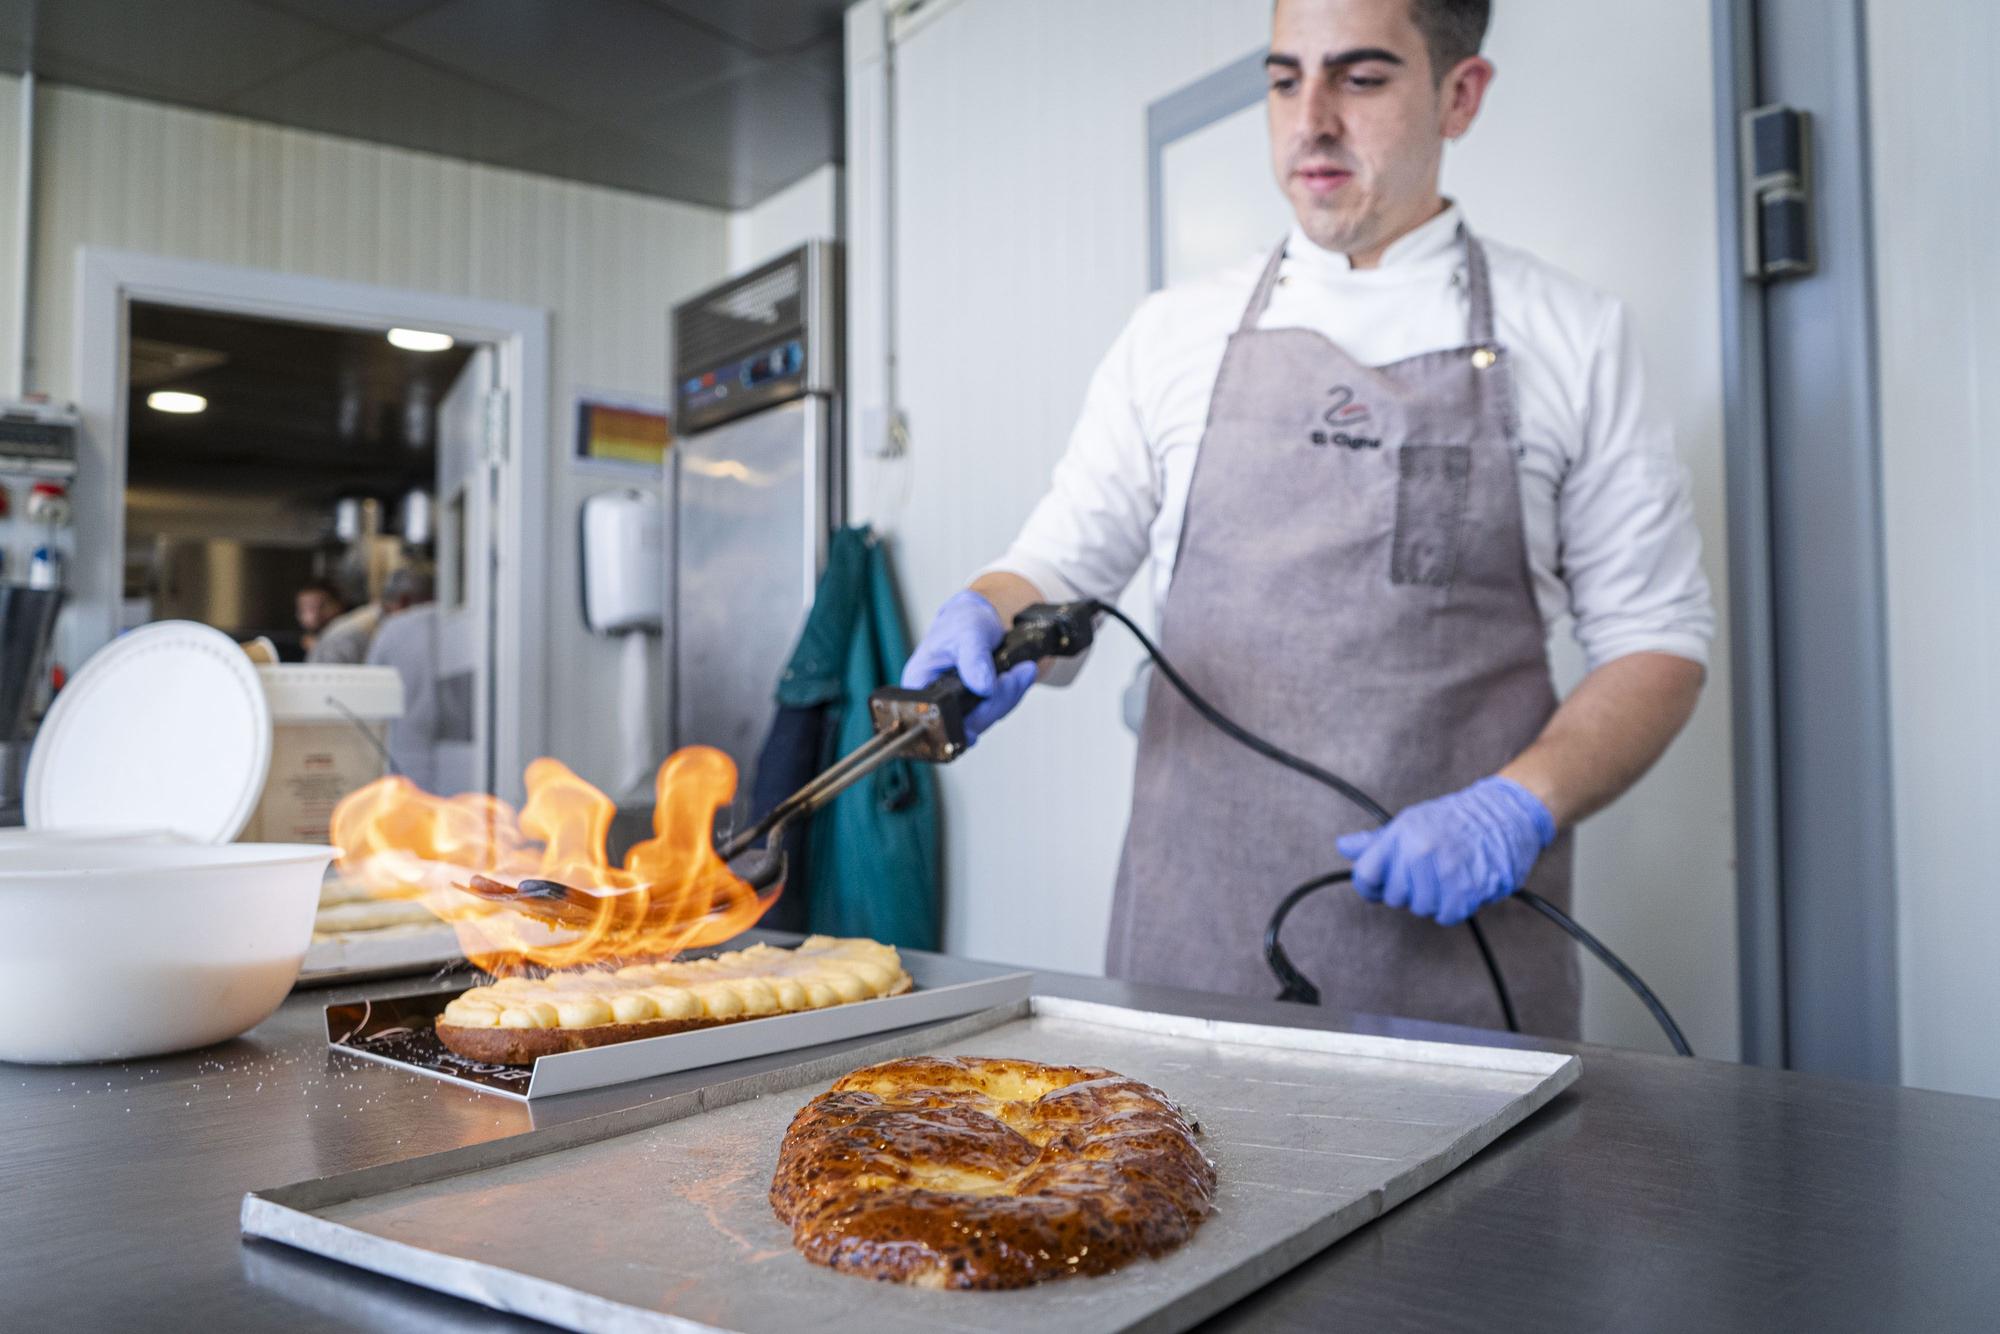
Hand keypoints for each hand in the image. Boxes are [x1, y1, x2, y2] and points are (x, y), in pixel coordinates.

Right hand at [901, 590, 1037, 743]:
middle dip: (997, 700)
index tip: (990, 696)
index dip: (965, 718)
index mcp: (920, 684)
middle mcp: (935, 701)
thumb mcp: (968, 631)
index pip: (939, 717)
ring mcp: (957, 706)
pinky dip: (1013, 693)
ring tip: (1022, 669)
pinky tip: (1021, 675)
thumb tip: (983, 687)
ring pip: (987, 719)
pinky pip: (997, 710)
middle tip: (1016, 674)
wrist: (977, 618)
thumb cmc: (962, 620)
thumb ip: (974, 658)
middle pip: (968, 723)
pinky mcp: (975, 707)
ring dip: (1010, 695)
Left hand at [1335, 776, 1555, 926]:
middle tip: (1425, 874)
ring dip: (1431, 900)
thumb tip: (1344, 847)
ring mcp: (1444, 871)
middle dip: (1406, 891)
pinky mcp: (1468, 890)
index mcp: (1401, 834)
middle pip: (1393, 896)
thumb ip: (1376, 842)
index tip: (1380, 884)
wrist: (1505, 813)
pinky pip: (1445, 916)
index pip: (1366, 874)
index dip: (1370, 885)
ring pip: (1420, 908)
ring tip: (1445, 878)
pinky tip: (1460, 888)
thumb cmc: (1455, 819)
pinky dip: (1452, 908)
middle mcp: (1420, 852)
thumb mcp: (1411, 822)